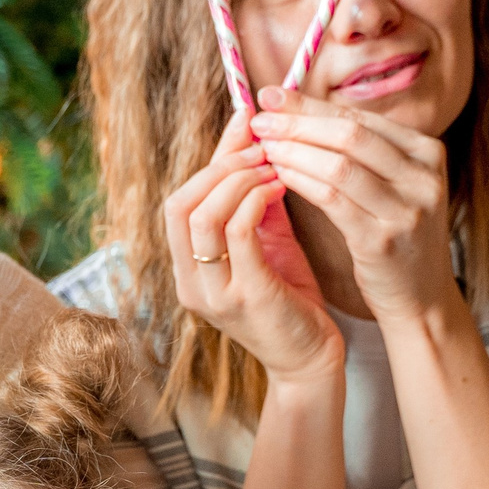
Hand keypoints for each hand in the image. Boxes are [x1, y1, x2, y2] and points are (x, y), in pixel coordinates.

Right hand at [163, 107, 342, 389]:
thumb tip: (253, 135)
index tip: (247, 127)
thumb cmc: (290, 299)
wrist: (311, 360)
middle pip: (180, 203)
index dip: (211, 159)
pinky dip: (256, 200)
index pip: (177, 201)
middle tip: (262, 145)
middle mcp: (190, 283)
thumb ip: (252, 197)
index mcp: (188, 269)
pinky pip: (238, 232)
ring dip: (239, 179)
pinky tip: (281, 187)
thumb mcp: (265, 240)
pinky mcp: (244, 297)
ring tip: (274, 165)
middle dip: (221, 165)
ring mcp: (213, 292)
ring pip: (203, 214)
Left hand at [248, 87, 459, 325]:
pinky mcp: (383, 239)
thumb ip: (359, 151)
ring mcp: (408, 208)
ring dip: (294, 151)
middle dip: (298, 122)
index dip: (311, 104)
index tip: (271, 95)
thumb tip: (299, 110)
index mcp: (427, 152)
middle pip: (350, 133)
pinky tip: (276, 175)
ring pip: (339, 164)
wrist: (420, 297)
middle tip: (260, 119)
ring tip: (262, 146)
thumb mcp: (392, 186)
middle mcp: (423, 176)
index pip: (359, 117)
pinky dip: (300, 181)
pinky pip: (332, 198)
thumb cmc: (393, 235)